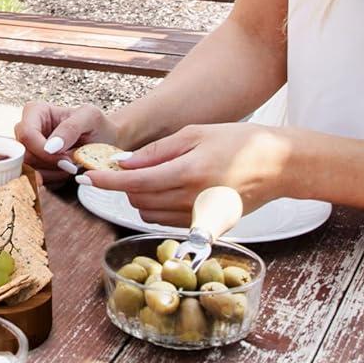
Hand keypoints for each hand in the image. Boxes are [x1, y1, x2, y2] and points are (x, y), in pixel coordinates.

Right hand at [15, 101, 122, 183]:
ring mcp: (28, 148)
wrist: (105, 140)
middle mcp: (27, 129)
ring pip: (28, 169)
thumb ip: (70, 128)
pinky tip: (66, 173)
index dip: (44, 151)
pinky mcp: (33, 164)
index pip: (26, 134)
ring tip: (72, 167)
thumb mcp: (90, 118)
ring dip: (52, 174)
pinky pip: (35, 179)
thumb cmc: (97, 125)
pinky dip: (53, 180)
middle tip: (71, 166)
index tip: (67, 160)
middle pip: (24, 154)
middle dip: (49, 165)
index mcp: (35, 112)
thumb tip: (49, 147)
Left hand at [81, 122, 294, 225]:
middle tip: (119, 170)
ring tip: (146, 177)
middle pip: (138, 201)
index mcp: (188, 172)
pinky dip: (156, 208)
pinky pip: (168, 222)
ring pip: (150, 215)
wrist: (278, 166)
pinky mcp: (208, 228)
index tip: (85, 179)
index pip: (135, 182)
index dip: (106, 182)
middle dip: (122, 187)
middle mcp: (193, 199)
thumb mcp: (194, 134)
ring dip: (139, 198)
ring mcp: (201, 218)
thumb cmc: (237, 142)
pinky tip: (164, 190)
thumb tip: (123, 163)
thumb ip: (156, 151)